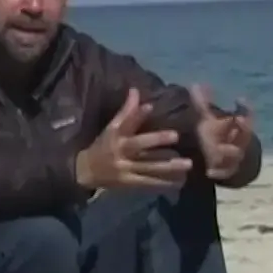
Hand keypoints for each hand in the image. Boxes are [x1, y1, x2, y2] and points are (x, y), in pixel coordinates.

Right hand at [75, 88, 192, 190]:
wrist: (85, 172)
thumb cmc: (103, 146)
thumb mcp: (111, 128)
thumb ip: (126, 111)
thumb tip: (135, 90)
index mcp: (115, 134)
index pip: (125, 122)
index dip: (137, 114)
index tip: (150, 106)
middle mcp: (120, 150)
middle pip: (138, 144)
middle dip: (156, 140)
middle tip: (176, 136)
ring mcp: (124, 168)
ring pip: (148, 166)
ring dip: (168, 166)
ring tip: (187, 163)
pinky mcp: (129, 182)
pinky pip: (148, 182)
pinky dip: (164, 183)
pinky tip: (179, 181)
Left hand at [190, 84, 255, 181]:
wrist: (221, 160)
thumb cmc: (215, 136)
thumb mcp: (208, 120)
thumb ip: (203, 105)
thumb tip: (195, 84)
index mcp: (235, 127)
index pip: (246, 115)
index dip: (244, 108)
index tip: (240, 99)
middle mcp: (238, 141)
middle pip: (245, 134)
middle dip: (244, 127)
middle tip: (240, 119)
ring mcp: (234, 157)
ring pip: (237, 153)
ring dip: (230, 150)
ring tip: (221, 148)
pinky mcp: (227, 171)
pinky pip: (225, 172)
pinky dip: (218, 172)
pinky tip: (210, 172)